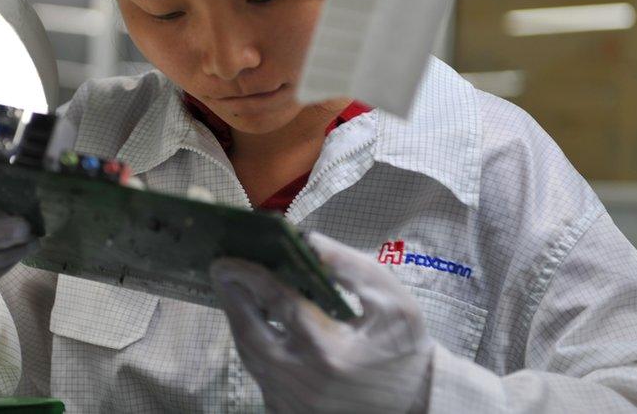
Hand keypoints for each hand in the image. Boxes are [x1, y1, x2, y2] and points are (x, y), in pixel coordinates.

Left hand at [210, 232, 434, 413]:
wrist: (415, 400)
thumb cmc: (405, 345)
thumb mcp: (392, 299)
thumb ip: (349, 267)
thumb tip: (308, 240)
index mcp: (330, 351)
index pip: (279, 304)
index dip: (251, 278)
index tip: (230, 259)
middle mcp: (306, 382)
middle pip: (251, 335)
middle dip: (232, 299)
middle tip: (221, 271)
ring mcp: (295, 403)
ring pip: (251, 358)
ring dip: (239, 323)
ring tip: (234, 291)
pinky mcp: (289, 413)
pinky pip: (260, 377)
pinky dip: (253, 348)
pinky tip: (253, 323)